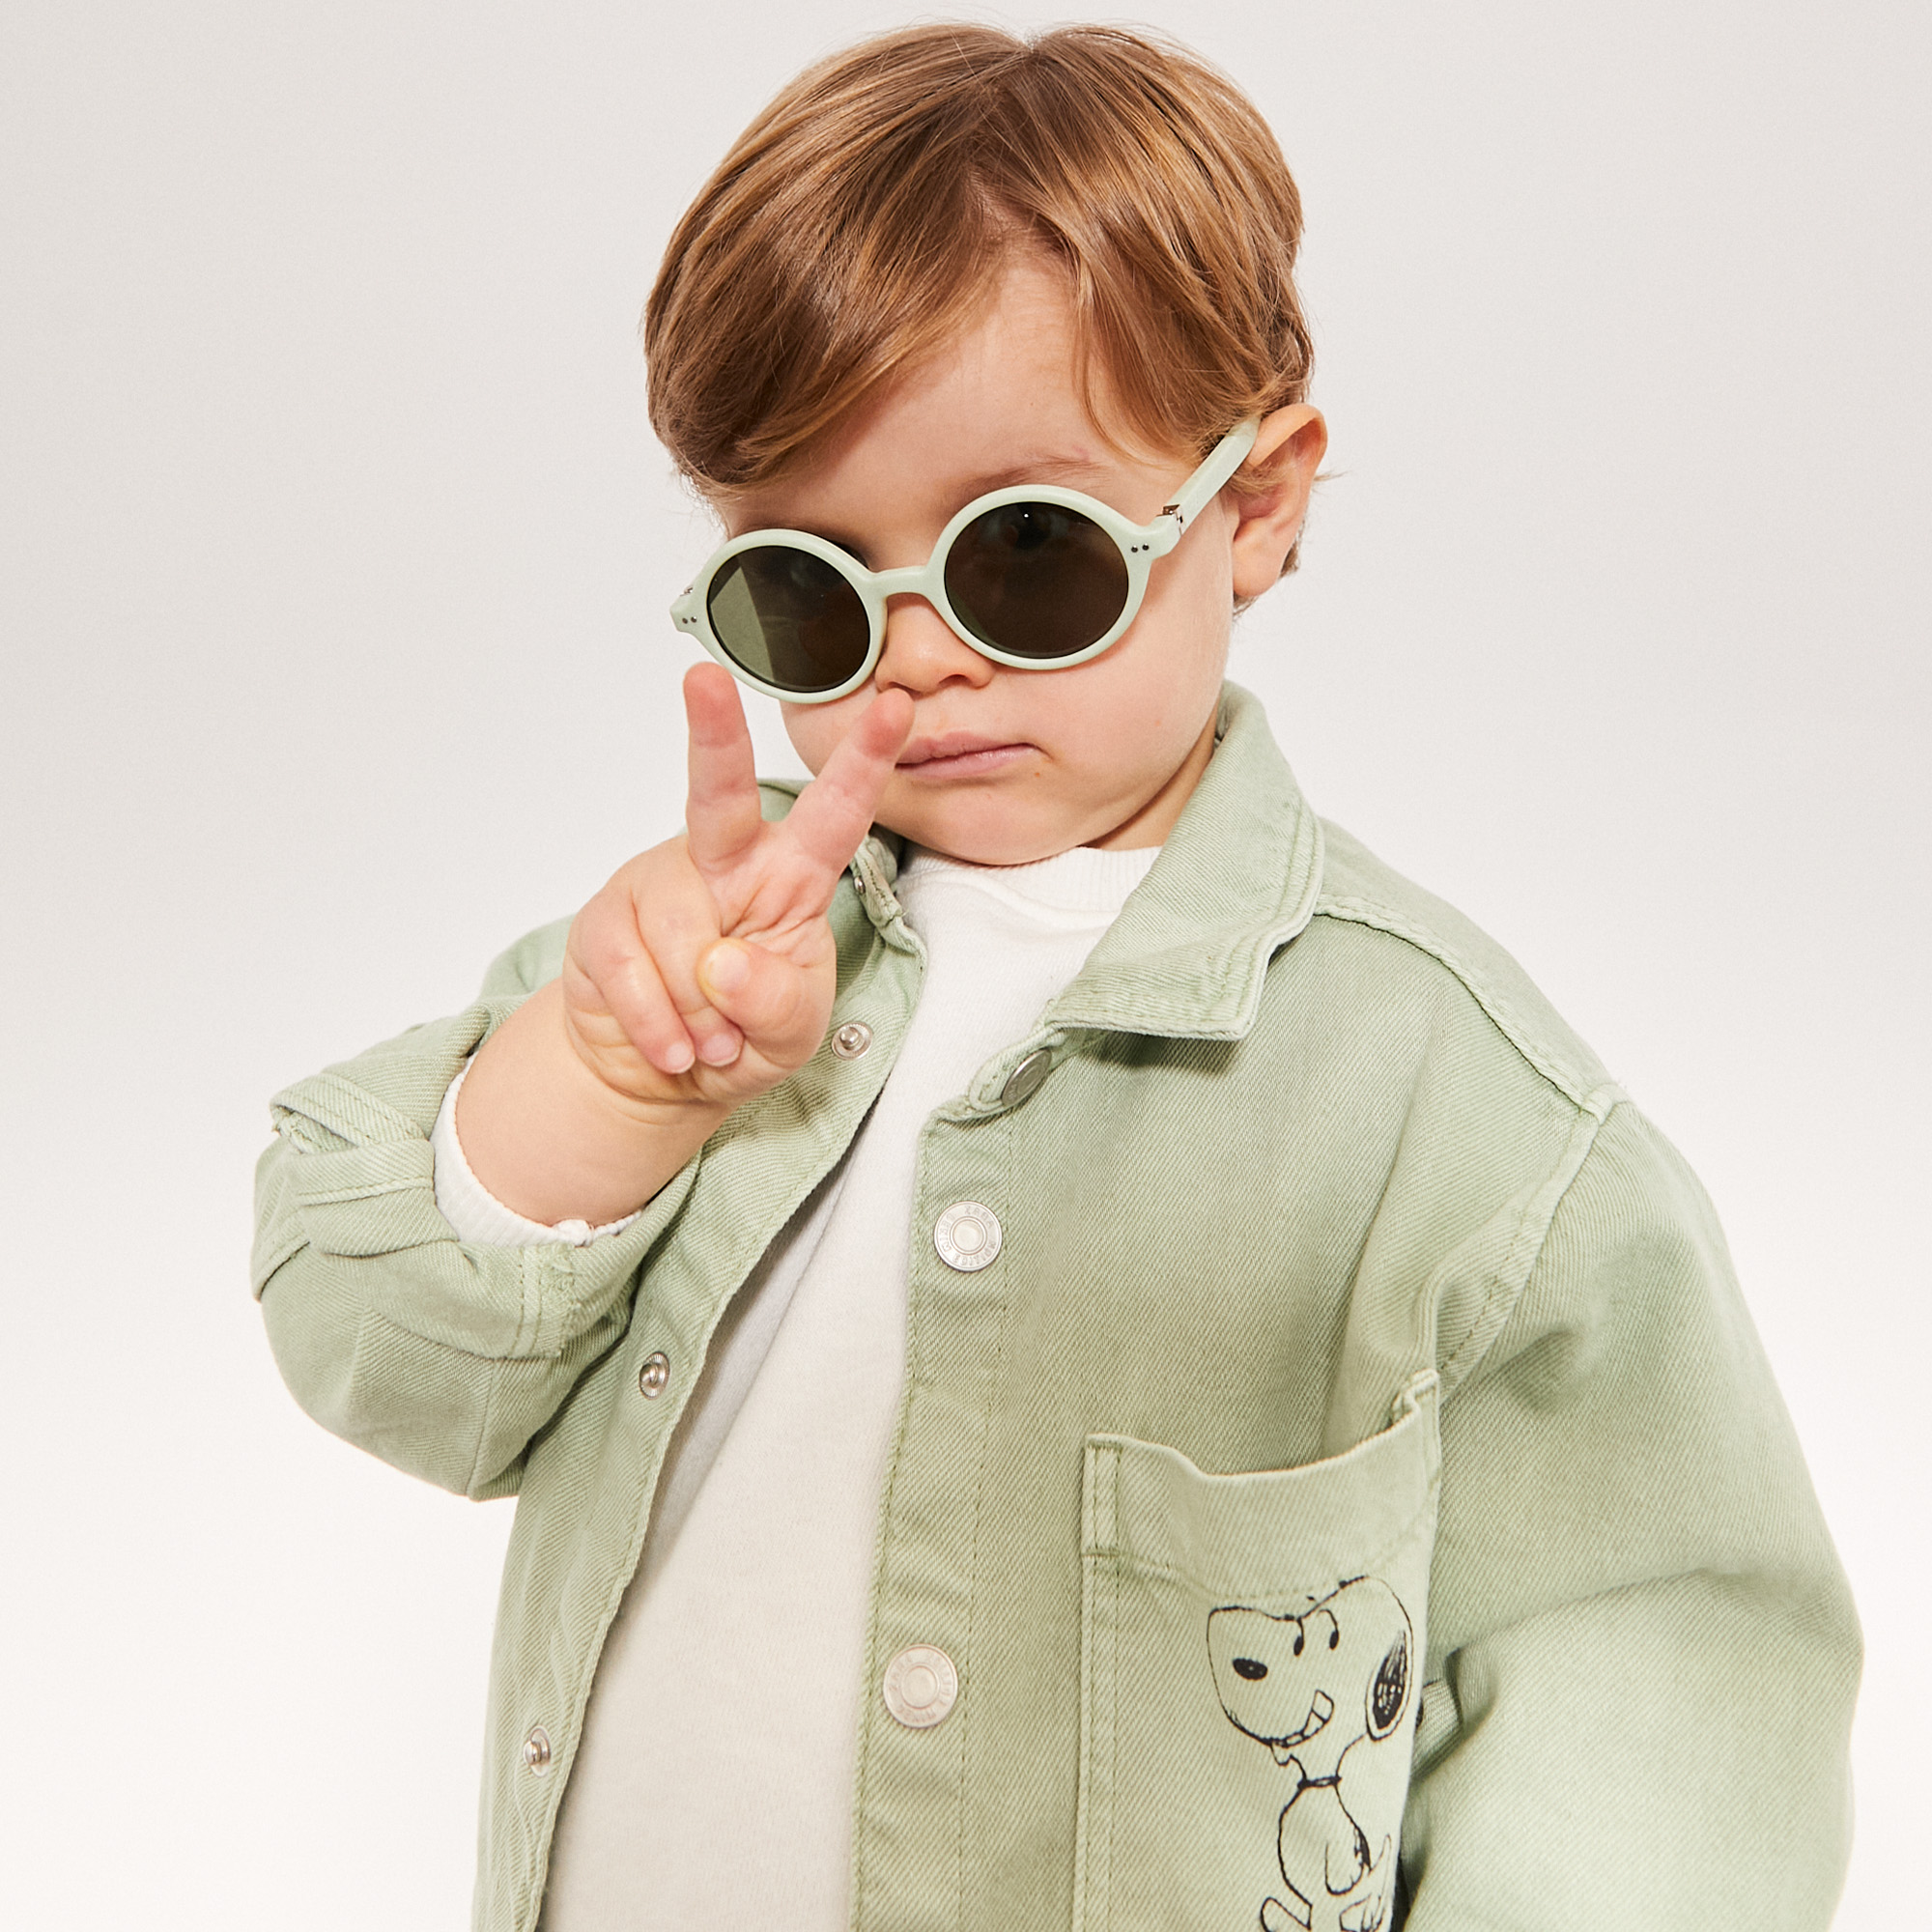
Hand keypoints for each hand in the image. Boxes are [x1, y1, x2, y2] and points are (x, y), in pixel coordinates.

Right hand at [455, 665, 909, 1226]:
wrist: (657, 1074)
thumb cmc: (742, 1033)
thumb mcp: (790, 1034)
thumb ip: (777, 1002)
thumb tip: (720, 964)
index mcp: (790, 875)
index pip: (835, 814)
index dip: (864, 761)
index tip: (895, 706)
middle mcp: (723, 861)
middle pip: (719, 792)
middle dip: (714, 733)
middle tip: (703, 678)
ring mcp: (657, 883)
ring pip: (679, 935)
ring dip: (700, 1014)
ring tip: (711, 1040)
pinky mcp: (603, 922)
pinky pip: (630, 973)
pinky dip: (657, 1026)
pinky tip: (671, 1047)